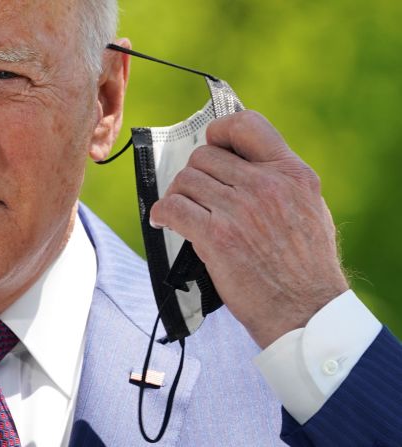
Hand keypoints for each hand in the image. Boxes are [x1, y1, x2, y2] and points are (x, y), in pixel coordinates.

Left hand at [149, 110, 348, 347]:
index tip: (213, 147)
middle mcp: (266, 185)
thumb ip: (280, 180)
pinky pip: (172, 208)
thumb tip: (242, 164)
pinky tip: (164, 222)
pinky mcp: (217, 237)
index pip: (247, 124)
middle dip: (194, 174)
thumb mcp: (310, 208)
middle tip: (195, 195)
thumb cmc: (307, 267)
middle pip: (204, 156)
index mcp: (292, 173)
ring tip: (182, 212)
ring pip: (185, 180)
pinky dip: (161, 213)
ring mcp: (239, 210)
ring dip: (178, 195)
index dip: (221, 132)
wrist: (305, 311)